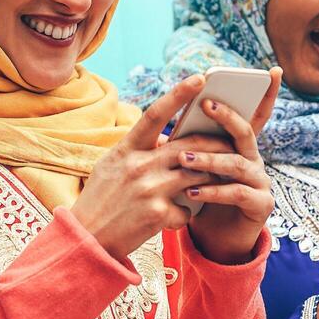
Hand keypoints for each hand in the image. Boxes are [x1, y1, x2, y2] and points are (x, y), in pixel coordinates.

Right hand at [70, 75, 212, 259]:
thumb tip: (167, 138)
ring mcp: (149, 190)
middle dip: (214, 142)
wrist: (87, 239)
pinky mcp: (158, 215)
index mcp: (125, 149)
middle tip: (231, 141)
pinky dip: (187, 211)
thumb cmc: (100, 199)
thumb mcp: (113, 166)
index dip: (178, 94)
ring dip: (210, 177)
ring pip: (197, 175)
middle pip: (188, 146)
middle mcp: (138, 166)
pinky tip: (178, 216)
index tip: (199, 79)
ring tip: (218, 177)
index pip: (155, 114)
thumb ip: (138, 150)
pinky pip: (187, 208)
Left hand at [177, 67, 280, 263]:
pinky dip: (212, 191)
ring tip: (183, 159)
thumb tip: (163, 129)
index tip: (273, 70)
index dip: (268, 93)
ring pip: (236, 163)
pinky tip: (192, 191)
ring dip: (208, 159)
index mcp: (240, 146)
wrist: (216, 239)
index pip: (256, 114)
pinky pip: (236, 193)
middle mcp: (255, 159)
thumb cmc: (203, 197)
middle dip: (227, 116)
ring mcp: (261, 181)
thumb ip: (190, 147)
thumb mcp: (196, 168)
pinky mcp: (260, 205)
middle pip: (246, 132)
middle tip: (205, 105)